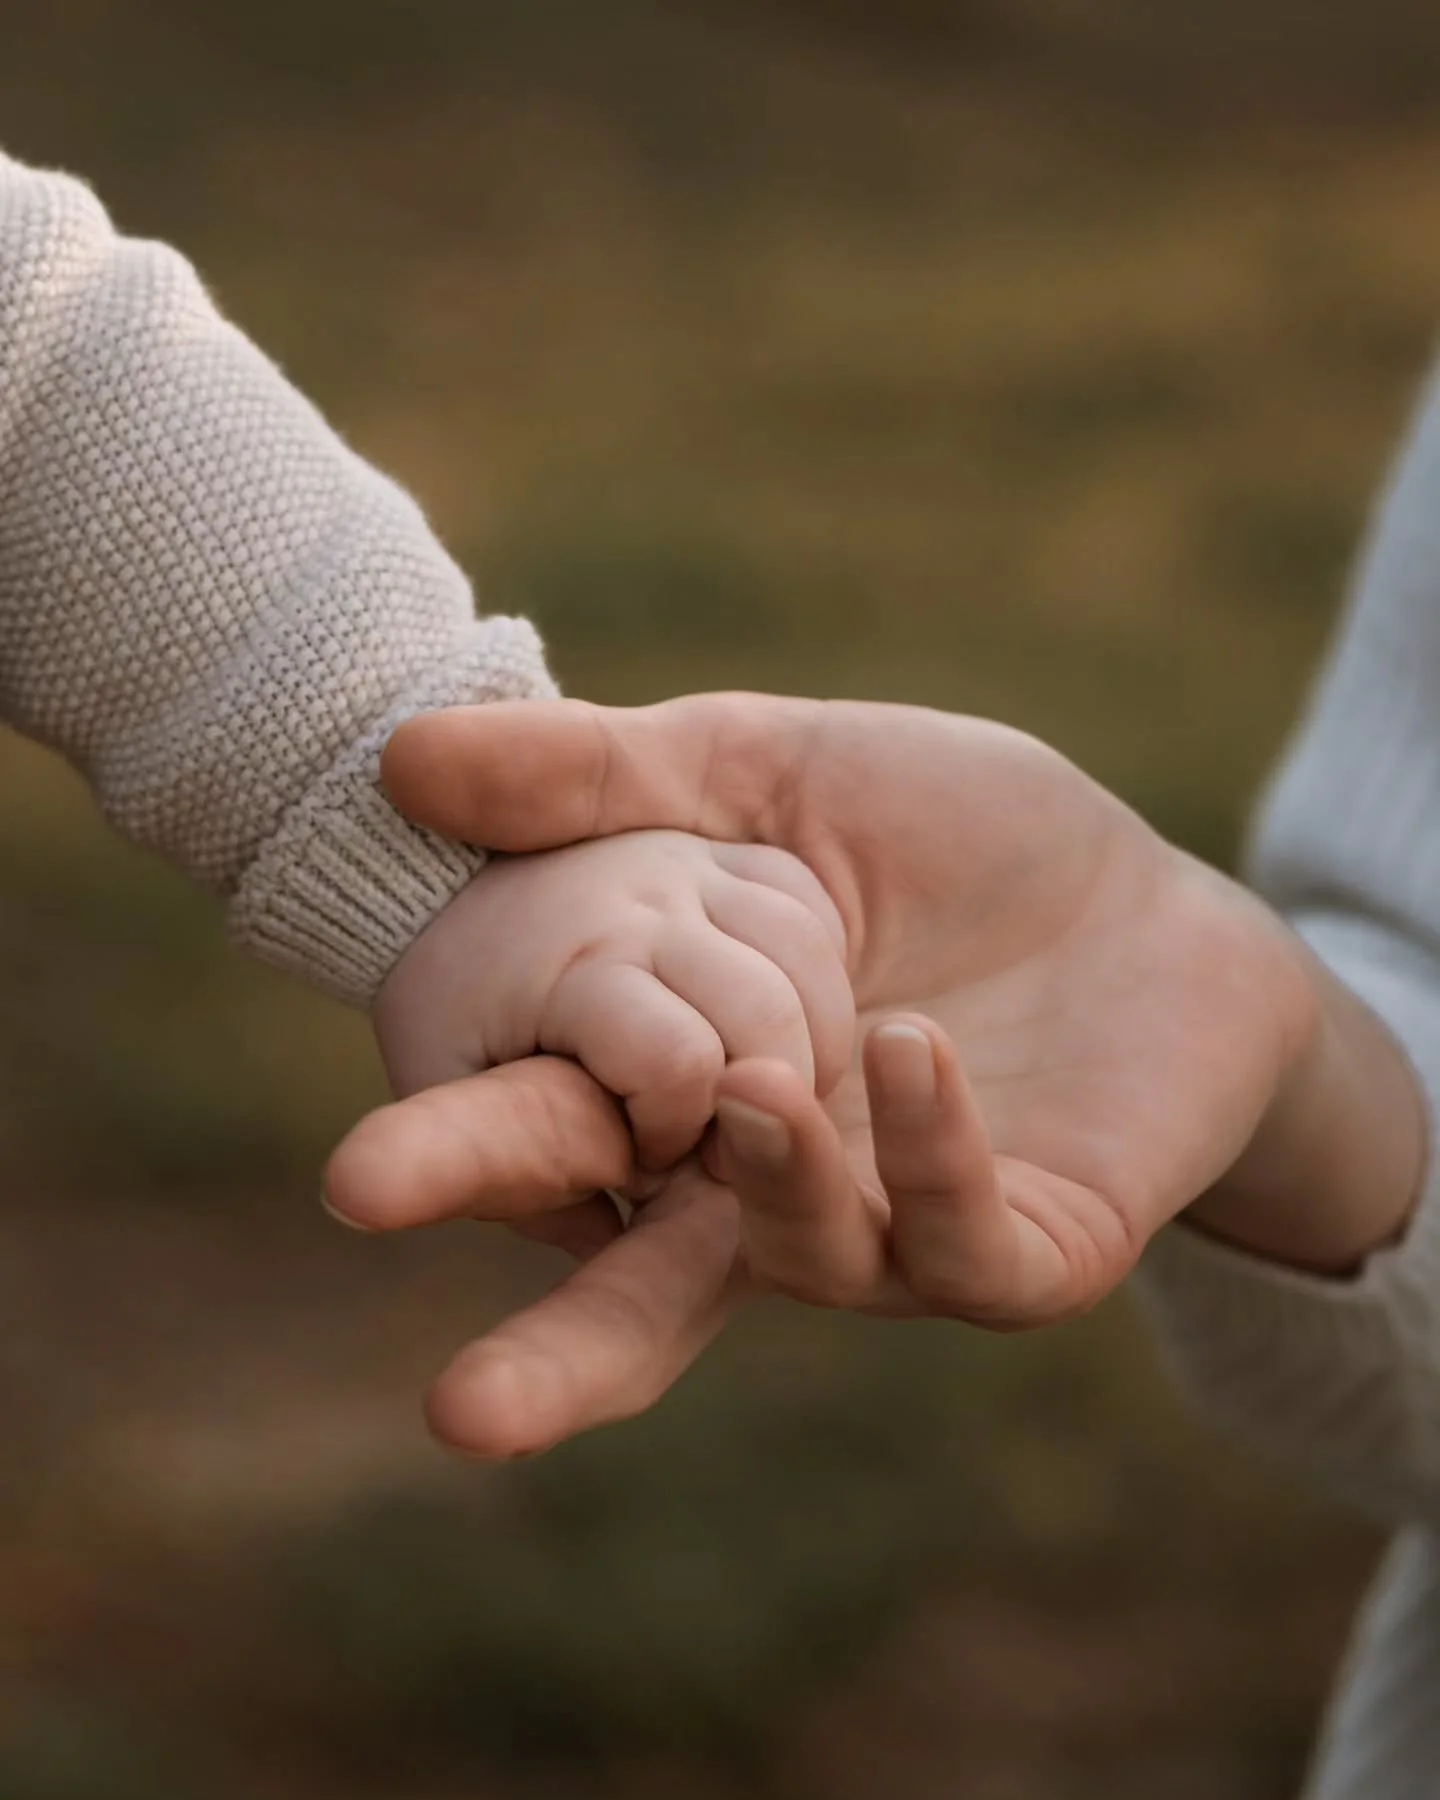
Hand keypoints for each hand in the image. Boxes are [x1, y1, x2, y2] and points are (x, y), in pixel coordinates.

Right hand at [325, 694, 1412, 1457]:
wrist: (1153, 899)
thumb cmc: (954, 835)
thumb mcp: (772, 773)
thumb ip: (609, 777)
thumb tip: (404, 759)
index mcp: (685, 1088)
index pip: (552, 1138)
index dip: (457, 1162)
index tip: (361, 1184)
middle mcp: (770, 1190)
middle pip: (641, 1293)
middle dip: (553, 1357)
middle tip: (458, 1414)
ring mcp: (894, 1231)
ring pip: (800, 1254)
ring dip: (769, 1174)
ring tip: (750, 1081)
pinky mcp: (1026, 1252)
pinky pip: (956, 1237)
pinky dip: (922, 1154)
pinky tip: (905, 1051)